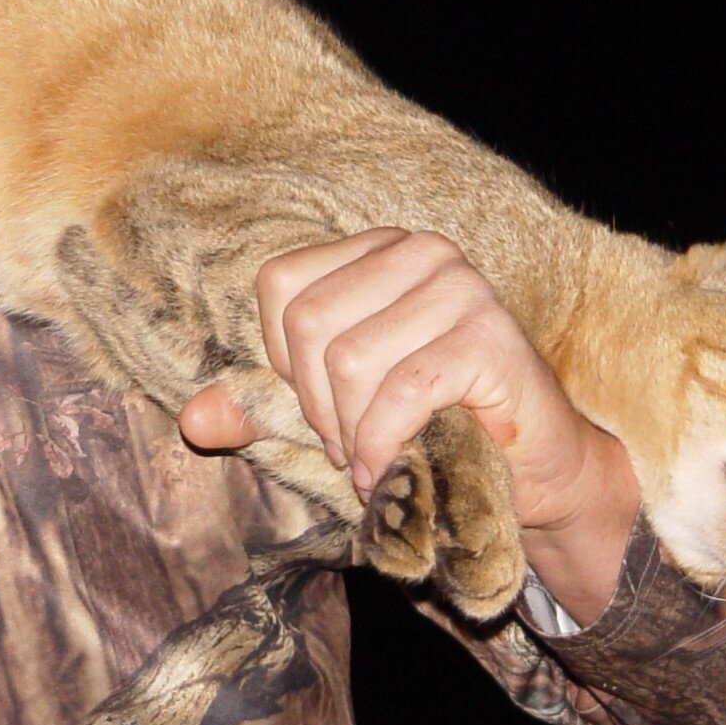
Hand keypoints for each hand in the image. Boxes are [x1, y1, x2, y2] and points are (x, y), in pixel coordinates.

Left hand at [178, 229, 639, 612]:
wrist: (531, 473)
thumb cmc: (428, 433)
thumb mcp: (333, 417)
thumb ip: (264, 410)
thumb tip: (194, 420)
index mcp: (376, 251)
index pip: (281, 285)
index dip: (285, 362)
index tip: (324, 407)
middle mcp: (420, 252)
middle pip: (309, 322)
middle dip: (318, 405)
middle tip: (350, 445)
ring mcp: (461, 288)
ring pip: (351, 360)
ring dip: (354, 431)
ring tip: (377, 455)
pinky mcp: (490, 338)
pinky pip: (403, 390)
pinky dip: (384, 442)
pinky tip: (392, 467)